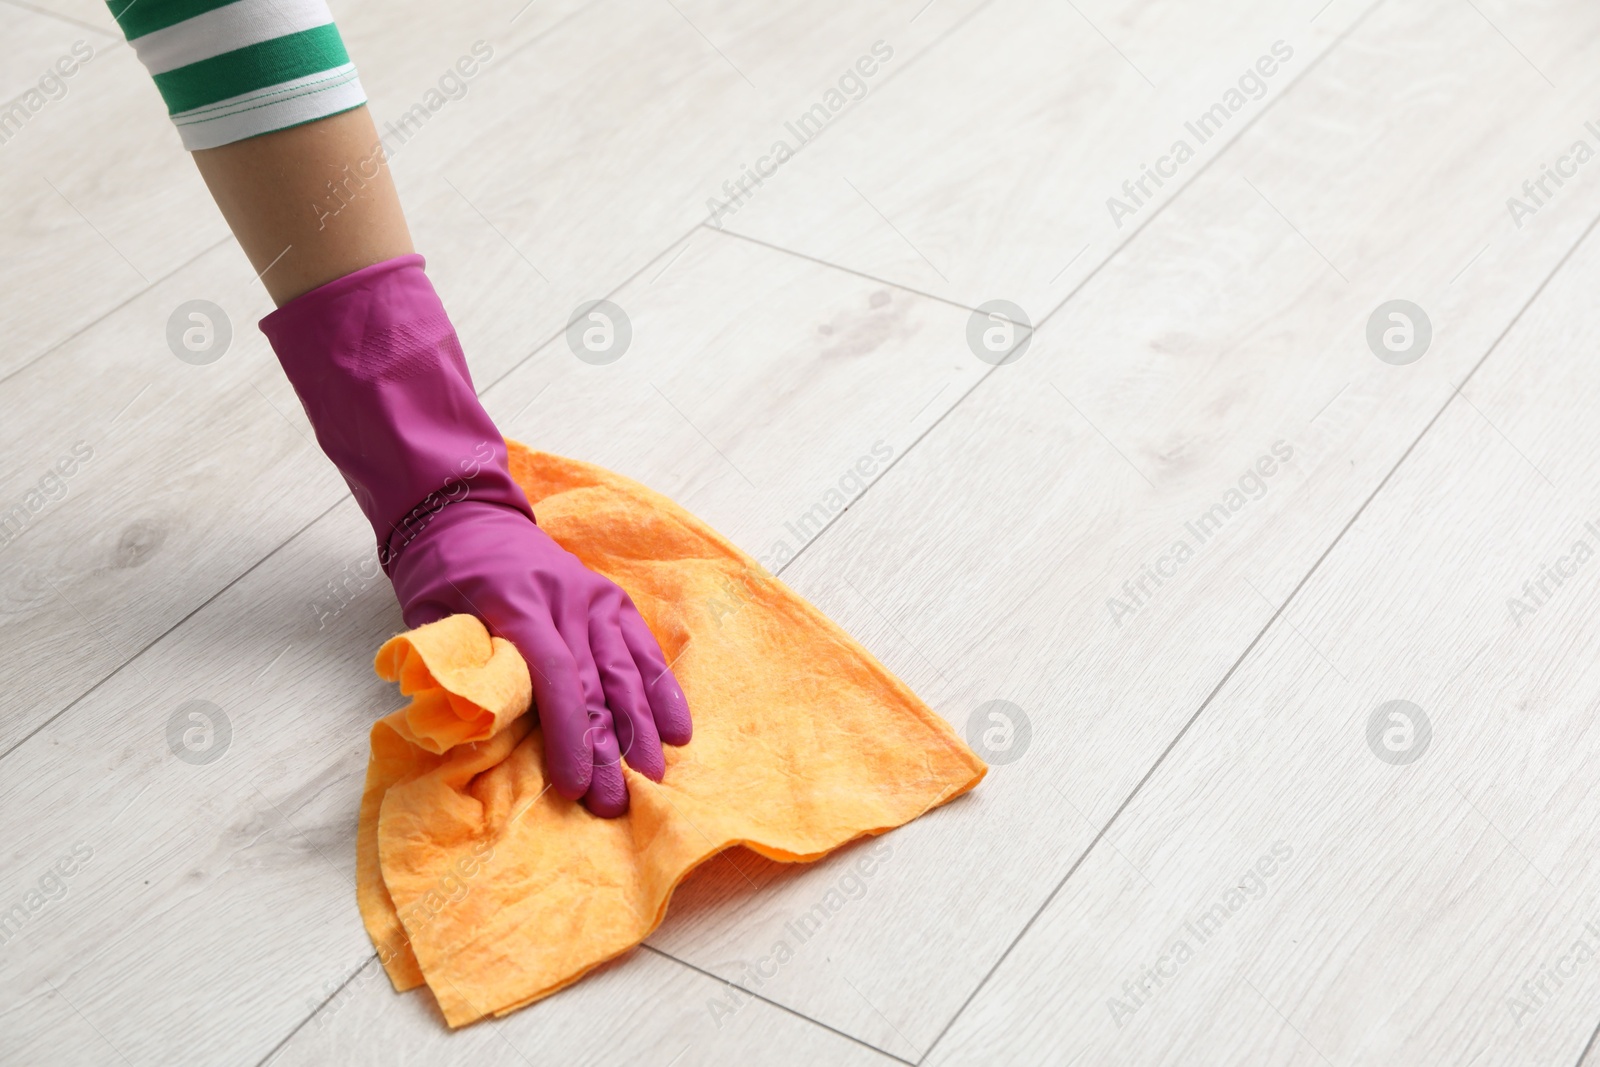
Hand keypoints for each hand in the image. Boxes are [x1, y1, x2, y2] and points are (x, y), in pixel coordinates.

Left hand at [390, 499, 691, 815]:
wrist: (467, 515)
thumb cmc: (443, 577)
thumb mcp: (431, 621)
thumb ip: (457, 672)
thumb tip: (477, 739)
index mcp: (519, 604)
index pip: (555, 677)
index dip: (570, 735)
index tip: (575, 785)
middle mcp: (567, 600)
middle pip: (597, 683)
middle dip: (609, 749)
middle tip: (615, 803)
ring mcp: (595, 597)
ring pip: (627, 671)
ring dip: (642, 729)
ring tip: (652, 778)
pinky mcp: (612, 599)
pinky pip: (643, 649)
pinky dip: (662, 691)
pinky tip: (678, 731)